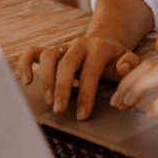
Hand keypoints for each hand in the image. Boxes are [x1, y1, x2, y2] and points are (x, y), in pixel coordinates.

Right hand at [17, 36, 140, 119]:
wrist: (104, 43)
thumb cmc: (115, 59)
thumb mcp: (128, 59)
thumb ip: (130, 64)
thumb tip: (123, 68)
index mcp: (99, 48)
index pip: (90, 71)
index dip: (86, 94)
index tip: (83, 115)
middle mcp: (79, 44)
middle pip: (66, 63)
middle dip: (62, 88)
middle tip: (60, 110)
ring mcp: (64, 46)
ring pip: (49, 56)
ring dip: (46, 78)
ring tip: (48, 100)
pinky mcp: (51, 50)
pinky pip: (33, 51)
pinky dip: (26, 63)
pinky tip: (26, 80)